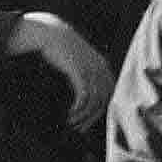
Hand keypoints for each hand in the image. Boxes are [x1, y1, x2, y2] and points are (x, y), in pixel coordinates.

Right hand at [11, 13, 116, 130]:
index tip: (87, 123)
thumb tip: (87, 95)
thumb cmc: (63, 50)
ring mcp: (91, 69)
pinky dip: (79, 108)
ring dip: (83, 116)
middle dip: (92, 118)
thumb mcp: (80, 61)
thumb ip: (87, 75)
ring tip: (71, 123)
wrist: (52, 33)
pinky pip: (84, 96)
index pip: (109, 95)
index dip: (99, 112)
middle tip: (79, 129)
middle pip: (103, 101)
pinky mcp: (79, 71)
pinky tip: (70, 113)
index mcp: (103, 67)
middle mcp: (101, 69)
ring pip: (94, 101)